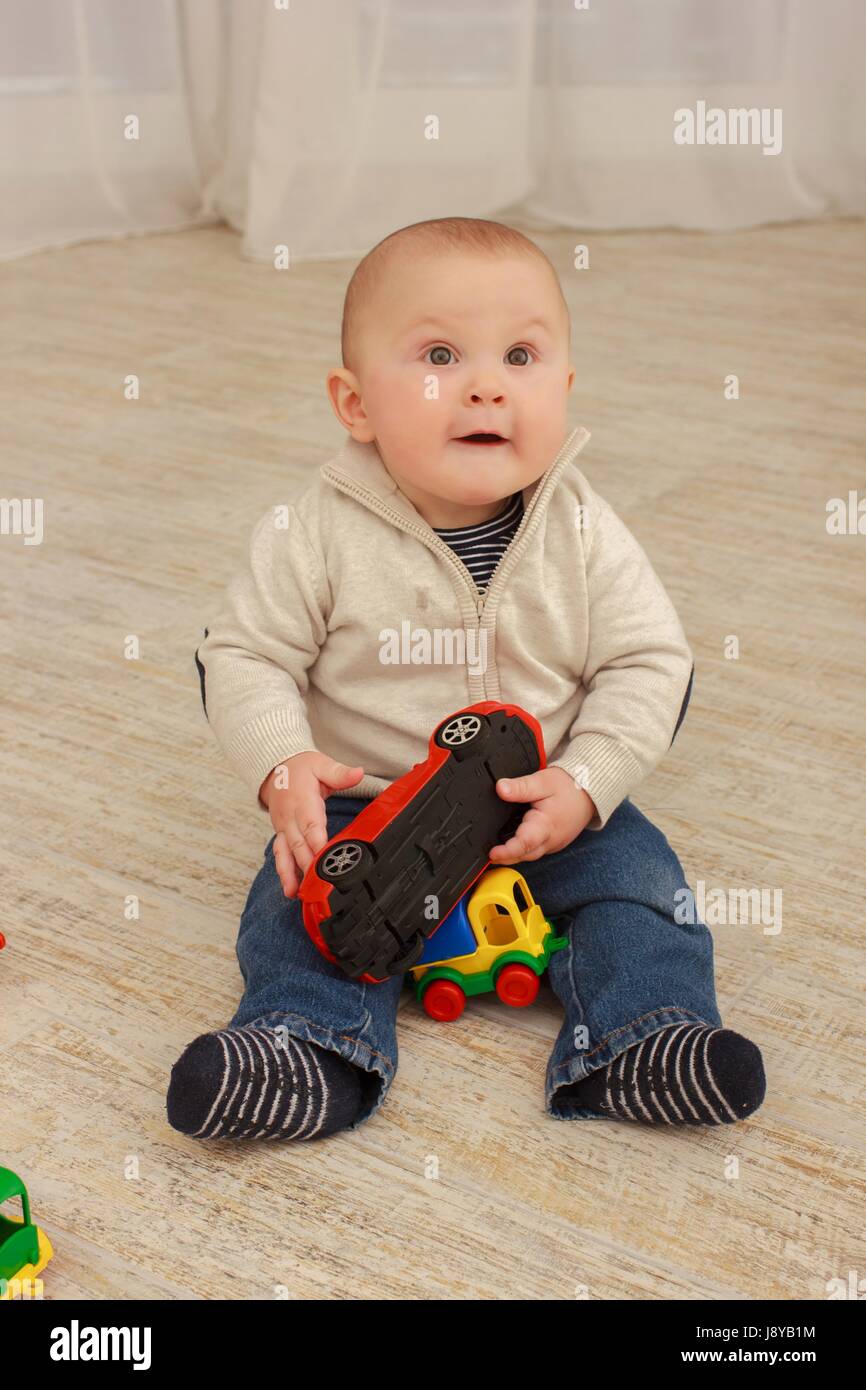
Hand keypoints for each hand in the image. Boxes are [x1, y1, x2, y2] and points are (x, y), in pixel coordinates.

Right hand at [260, 752, 363, 897]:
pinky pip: (280, 855)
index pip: (311, 825)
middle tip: (318, 885)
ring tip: (295, 893)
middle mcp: (290, 817)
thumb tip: (358, 773)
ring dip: (290, 873)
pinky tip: (290, 889)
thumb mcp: (321, 764)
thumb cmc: (301, 768)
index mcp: (302, 801)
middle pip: (299, 844)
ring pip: (285, 853)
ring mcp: (283, 828)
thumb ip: (339, 773)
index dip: (317, 843)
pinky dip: (284, 872)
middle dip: (308, 865)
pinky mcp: (280, 835)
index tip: (325, 858)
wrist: (275, 768)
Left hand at [488, 767, 595, 864]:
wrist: (590, 793)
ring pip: (529, 855)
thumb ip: (521, 786)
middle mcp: (550, 840)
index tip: (493, 853)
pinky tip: (511, 843)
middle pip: (524, 855)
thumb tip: (500, 788)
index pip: (525, 843)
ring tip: (495, 850)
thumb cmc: (569, 788)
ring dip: (513, 855)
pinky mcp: (552, 843)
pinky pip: (535, 851)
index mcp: (546, 825)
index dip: (507, 851)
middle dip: (505, 857)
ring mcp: (552, 844)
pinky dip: (522, 849)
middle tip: (487, 853)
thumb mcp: (543, 781)